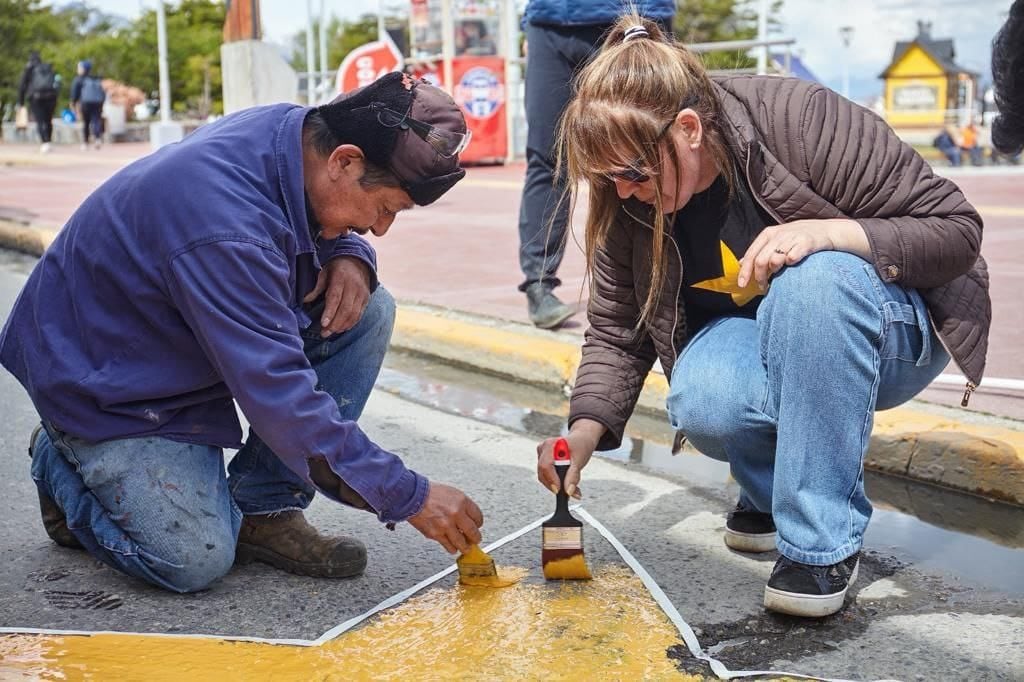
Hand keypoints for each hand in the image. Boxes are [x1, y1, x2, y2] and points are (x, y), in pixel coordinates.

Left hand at [303, 257, 370, 336]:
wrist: (357, 262)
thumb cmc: (337, 268)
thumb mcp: (324, 273)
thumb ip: (317, 287)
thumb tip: (305, 300)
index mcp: (341, 278)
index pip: (335, 298)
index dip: (330, 312)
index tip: (323, 324)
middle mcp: (354, 286)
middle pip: (345, 309)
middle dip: (335, 323)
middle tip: (325, 333)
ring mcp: (362, 293)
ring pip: (354, 314)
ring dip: (342, 326)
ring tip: (332, 332)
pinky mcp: (366, 299)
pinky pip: (359, 314)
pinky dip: (351, 323)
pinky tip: (342, 328)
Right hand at [407, 482, 483, 553]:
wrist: (413, 496)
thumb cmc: (430, 493)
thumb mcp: (452, 493)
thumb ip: (462, 506)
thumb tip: (468, 518)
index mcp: (462, 501)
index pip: (478, 517)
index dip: (478, 524)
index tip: (477, 526)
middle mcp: (456, 514)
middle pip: (473, 533)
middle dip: (475, 538)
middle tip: (475, 539)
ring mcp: (446, 526)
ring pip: (462, 544)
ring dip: (465, 547)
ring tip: (465, 546)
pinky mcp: (436, 534)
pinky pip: (449, 547)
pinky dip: (452, 548)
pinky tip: (452, 546)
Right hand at [536, 421, 603, 499]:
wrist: (582, 439)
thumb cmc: (581, 445)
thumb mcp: (580, 460)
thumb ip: (573, 476)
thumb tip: (568, 491)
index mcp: (551, 445)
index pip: (545, 466)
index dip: (551, 480)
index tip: (559, 491)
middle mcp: (544, 448)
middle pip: (543, 473)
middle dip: (555, 485)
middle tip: (569, 492)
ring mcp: (542, 454)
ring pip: (544, 476)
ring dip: (556, 484)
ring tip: (570, 487)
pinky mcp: (543, 460)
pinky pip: (546, 475)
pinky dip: (556, 481)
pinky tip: (566, 481)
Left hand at [737, 219, 869, 290]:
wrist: (827, 231)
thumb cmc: (798, 239)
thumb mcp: (776, 241)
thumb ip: (760, 251)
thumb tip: (740, 263)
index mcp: (768, 234)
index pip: (751, 255)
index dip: (745, 272)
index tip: (742, 286)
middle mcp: (779, 234)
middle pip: (761, 260)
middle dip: (760, 277)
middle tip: (763, 287)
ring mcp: (792, 237)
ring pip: (775, 259)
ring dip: (774, 273)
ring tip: (778, 277)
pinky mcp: (807, 242)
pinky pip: (793, 256)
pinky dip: (790, 263)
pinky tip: (792, 265)